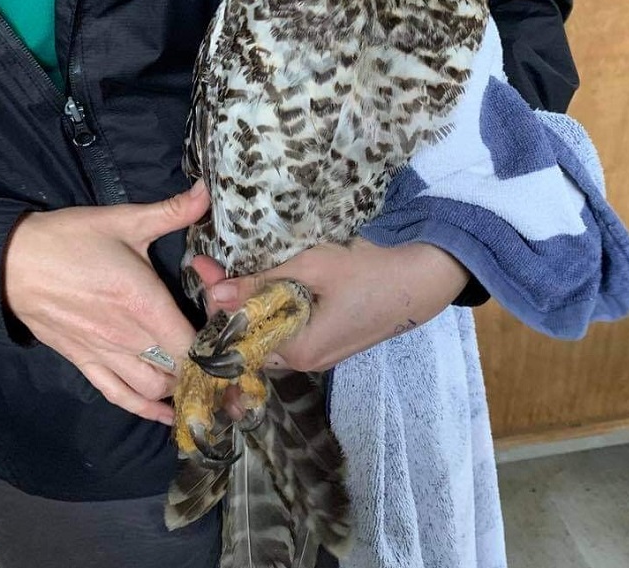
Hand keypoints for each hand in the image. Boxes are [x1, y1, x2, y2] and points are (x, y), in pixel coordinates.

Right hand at [3, 180, 223, 424]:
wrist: (12, 262)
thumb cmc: (71, 239)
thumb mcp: (124, 220)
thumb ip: (171, 211)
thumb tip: (206, 190)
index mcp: (144, 303)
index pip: (191, 343)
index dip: (216, 348)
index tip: (233, 343)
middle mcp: (128, 336)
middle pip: (177, 370)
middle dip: (203, 370)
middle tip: (223, 362)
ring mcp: (105, 354)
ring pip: (152, 388)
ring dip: (177, 387)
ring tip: (196, 378)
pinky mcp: (84, 362)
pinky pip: (118, 395)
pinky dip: (144, 409)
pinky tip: (164, 415)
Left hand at [192, 237, 468, 372]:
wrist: (427, 274)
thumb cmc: (369, 269)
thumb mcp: (312, 269)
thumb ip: (261, 285)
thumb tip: (212, 295)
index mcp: (298, 351)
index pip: (237, 338)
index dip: (215, 303)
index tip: (200, 267)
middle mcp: (307, 361)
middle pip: (252, 338)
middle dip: (231, 304)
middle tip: (217, 266)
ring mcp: (323, 353)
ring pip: (272, 334)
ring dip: (254, 305)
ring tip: (240, 270)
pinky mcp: (335, 340)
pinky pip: (293, 331)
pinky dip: (276, 310)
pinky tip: (274, 284)